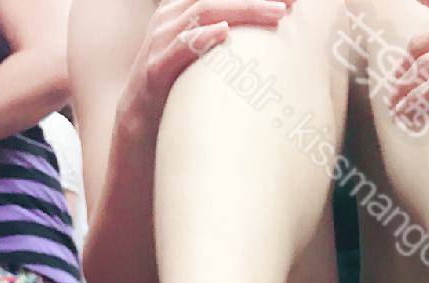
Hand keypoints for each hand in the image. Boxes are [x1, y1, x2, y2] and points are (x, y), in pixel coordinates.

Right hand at [120, 0, 295, 125]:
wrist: (137, 124)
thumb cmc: (179, 88)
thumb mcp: (202, 54)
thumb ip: (225, 37)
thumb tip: (266, 34)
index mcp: (182, 10)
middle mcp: (170, 18)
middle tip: (291, 2)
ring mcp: (160, 42)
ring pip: (203, 13)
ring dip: (243, 10)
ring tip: (276, 13)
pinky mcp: (154, 71)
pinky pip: (178, 49)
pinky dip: (201, 38)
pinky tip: (224, 33)